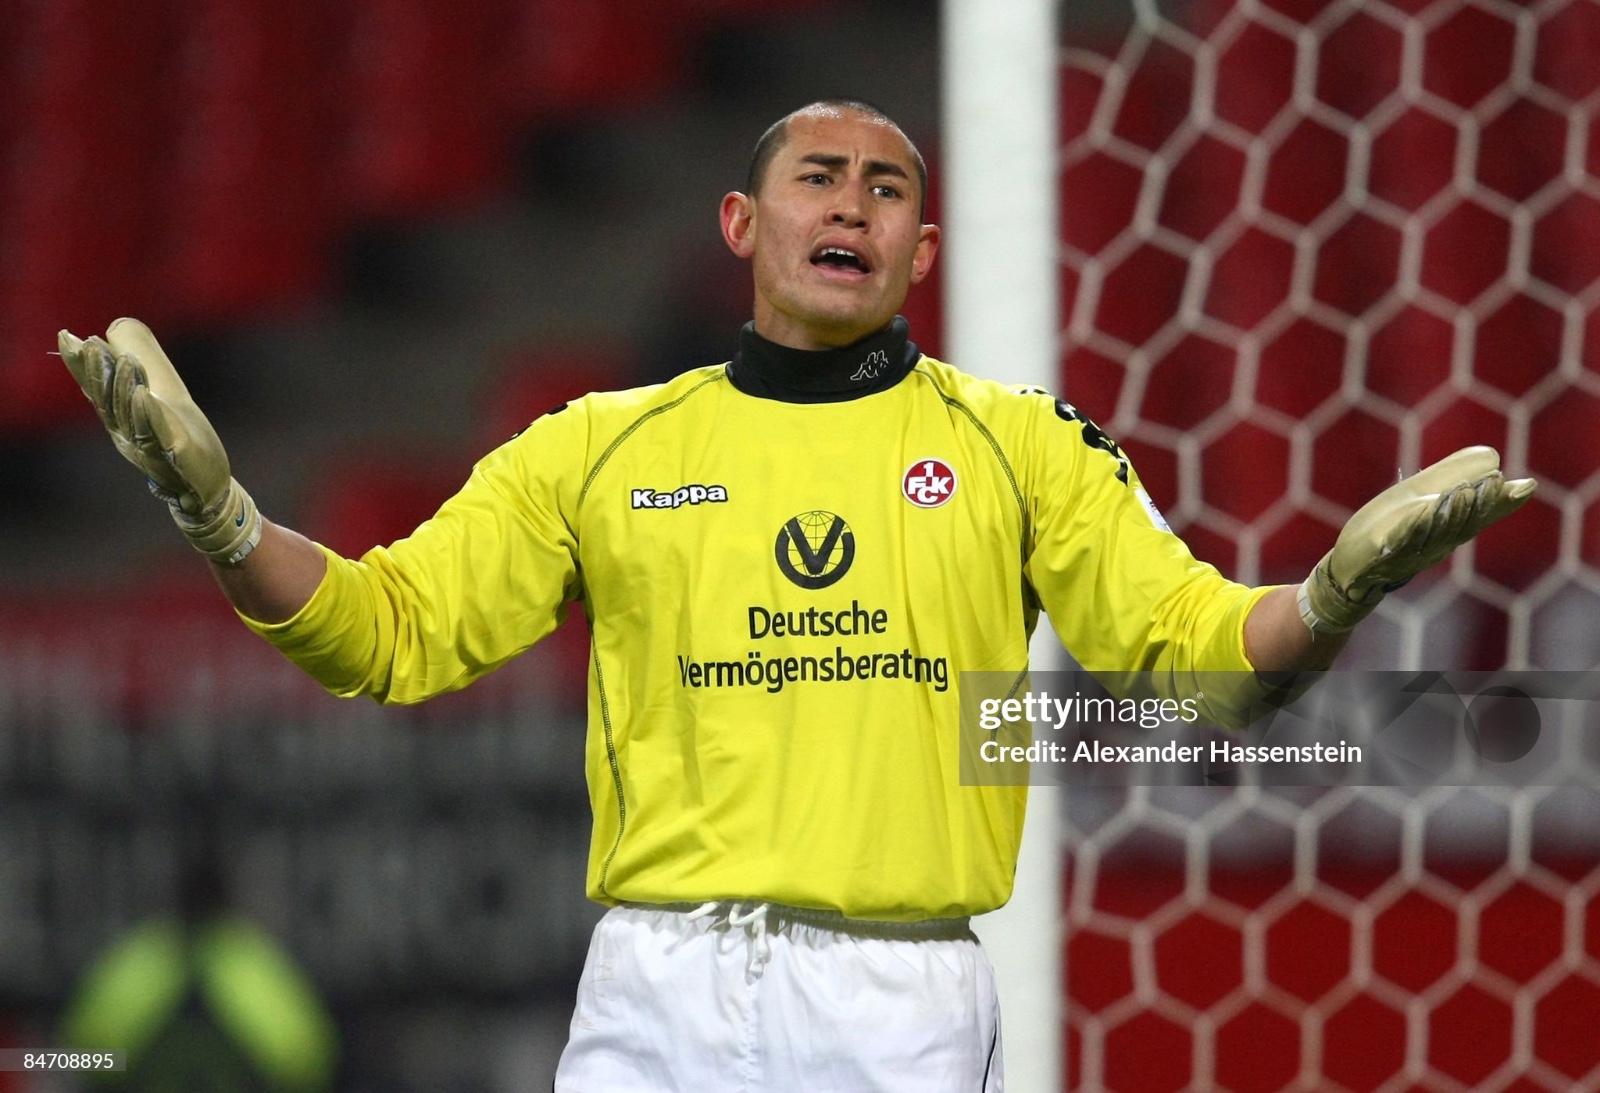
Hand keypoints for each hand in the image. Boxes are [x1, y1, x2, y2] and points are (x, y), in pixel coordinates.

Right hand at [58, 318, 261, 564]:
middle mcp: (128, 435)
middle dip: (99, 373)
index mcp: (121, 420)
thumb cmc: (178, 438)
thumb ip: (137, 369)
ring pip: (133, 418)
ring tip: (125, 361)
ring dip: (126, 389)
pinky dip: (151, 417)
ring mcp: (151, 449)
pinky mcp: (179, 458)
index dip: (81, 367)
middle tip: (91, 343)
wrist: (205, 486)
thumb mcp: (156, 400)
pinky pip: (161, 438)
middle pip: (109, 403)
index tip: (68, 336)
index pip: (97, 391)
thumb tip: (115, 330)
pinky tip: (147, 397)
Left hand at [1299, 446, 1535, 632]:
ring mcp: (1409, 551)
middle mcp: (1434, 543)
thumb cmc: (1394, 531)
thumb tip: (1501, 465)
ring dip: (1449, 513)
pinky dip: (1412, 527)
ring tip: (1461, 491)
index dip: (1497, 502)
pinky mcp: (1381, 554)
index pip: (1477, 516)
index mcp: (1447, 530)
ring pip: (1434, 532)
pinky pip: (1400, 541)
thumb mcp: (1427, 503)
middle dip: (1477, 503)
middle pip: (1461, 524)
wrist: (1352, 568)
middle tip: (1492, 481)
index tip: (1519, 484)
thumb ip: (1459, 484)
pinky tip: (1421, 510)